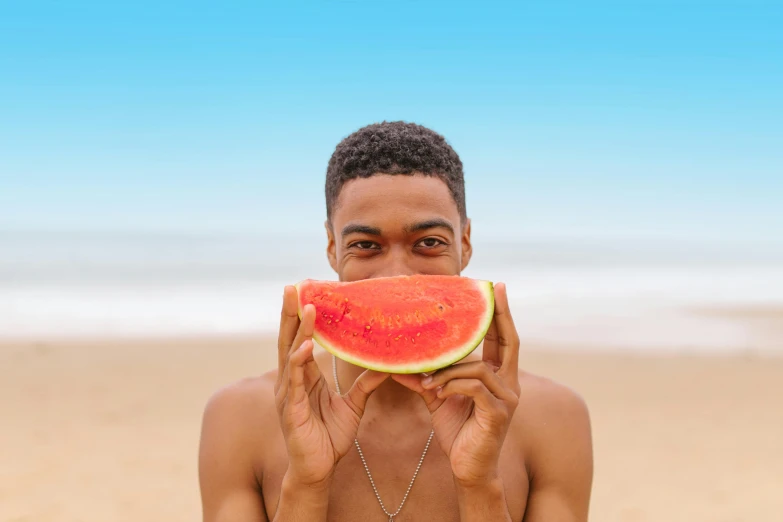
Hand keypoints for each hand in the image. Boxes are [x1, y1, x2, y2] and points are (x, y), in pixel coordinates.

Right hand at [275, 285, 388, 486]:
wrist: (319, 470)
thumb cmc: (330, 437)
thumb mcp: (353, 405)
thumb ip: (366, 384)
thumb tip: (387, 366)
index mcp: (304, 376)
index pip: (301, 338)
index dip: (302, 315)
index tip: (305, 289)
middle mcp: (291, 379)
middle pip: (290, 338)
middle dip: (291, 311)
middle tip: (294, 285)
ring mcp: (287, 393)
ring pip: (291, 354)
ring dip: (298, 329)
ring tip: (305, 306)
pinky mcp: (290, 409)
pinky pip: (294, 381)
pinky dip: (298, 362)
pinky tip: (304, 347)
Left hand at [392, 282, 520, 485]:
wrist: (468, 470)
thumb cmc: (458, 432)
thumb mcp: (439, 398)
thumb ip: (427, 378)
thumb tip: (398, 363)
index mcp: (499, 377)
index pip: (503, 339)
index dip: (500, 314)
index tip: (496, 288)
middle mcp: (510, 384)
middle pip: (510, 341)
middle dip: (501, 314)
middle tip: (494, 290)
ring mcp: (507, 398)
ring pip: (479, 367)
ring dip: (449, 371)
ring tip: (430, 383)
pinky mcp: (498, 413)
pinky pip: (474, 386)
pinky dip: (452, 386)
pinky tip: (438, 394)